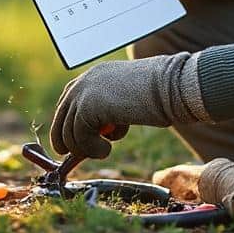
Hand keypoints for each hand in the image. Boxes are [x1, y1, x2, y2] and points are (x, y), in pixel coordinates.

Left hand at [51, 53, 201, 157]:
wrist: (172, 86)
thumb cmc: (160, 95)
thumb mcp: (126, 102)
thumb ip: (106, 112)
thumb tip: (92, 136)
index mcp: (93, 76)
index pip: (67, 104)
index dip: (68, 128)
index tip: (73, 147)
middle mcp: (83, 81)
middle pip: (61, 120)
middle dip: (70, 143)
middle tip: (85, 155)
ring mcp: (83, 93)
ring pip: (68, 133)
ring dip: (86, 149)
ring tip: (106, 150)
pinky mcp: (87, 107)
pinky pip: (79, 138)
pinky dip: (92, 150)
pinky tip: (108, 149)